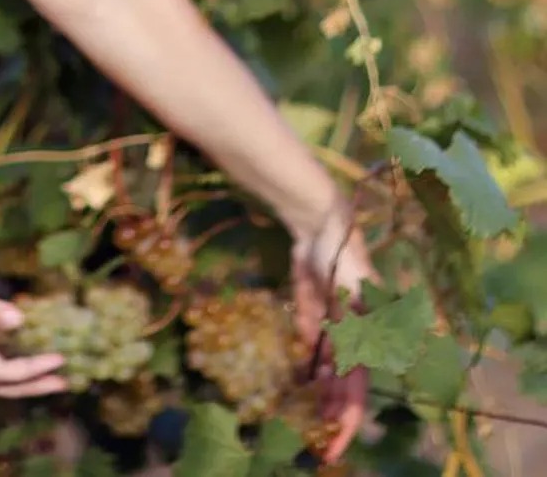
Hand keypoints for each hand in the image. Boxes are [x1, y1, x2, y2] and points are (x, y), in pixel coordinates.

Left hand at [291, 204, 376, 462]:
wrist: (320, 224)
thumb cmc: (346, 260)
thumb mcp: (357, 297)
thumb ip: (361, 329)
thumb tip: (366, 365)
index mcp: (365, 338)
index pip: (356, 388)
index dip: (348, 417)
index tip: (335, 441)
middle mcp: (349, 333)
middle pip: (340, 382)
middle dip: (331, 411)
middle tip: (315, 441)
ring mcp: (328, 321)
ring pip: (323, 365)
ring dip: (318, 391)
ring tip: (306, 418)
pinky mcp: (308, 307)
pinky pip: (306, 337)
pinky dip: (305, 357)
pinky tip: (301, 377)